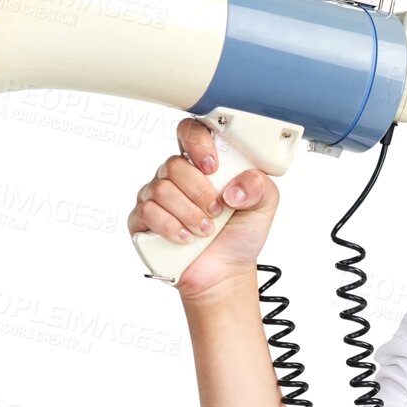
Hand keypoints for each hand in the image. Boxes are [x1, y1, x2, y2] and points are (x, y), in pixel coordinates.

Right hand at [127, 117, 279, 301]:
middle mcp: (176, 177)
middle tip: (217, 211)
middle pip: (174, 165)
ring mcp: (155, 198)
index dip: (197, 143)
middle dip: (200, 192)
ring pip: (161, 190)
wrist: (225, 272)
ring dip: (189, 213)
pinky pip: (147, 212)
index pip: (189, 133)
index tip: (213, 167)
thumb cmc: (239, 234)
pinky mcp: (142, 221)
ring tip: (206, 230)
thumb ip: (259, 185)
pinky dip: (171, 226)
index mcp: (202, 164)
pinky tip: (186, 238)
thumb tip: (234, 188)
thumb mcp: (264, 205)